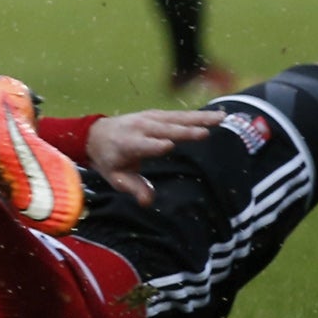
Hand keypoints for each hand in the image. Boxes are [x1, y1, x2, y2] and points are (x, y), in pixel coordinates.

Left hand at [86, 108, 225, 205]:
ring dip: (199, 118)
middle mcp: (140, 127)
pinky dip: (198, 115)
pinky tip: (218, 115)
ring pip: (177, 118)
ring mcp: (149, 118)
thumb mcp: (116, 178)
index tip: (168, 145)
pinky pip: (180, 114)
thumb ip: (133, 188)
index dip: (153, 145)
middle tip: (205, 133)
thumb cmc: (110, 160)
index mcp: (127, 144)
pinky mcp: (158, 114)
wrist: (96, 135)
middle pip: (164, 129)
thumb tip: (147, 202)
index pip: (142, 145)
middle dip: (183, 130)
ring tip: (221, 118)